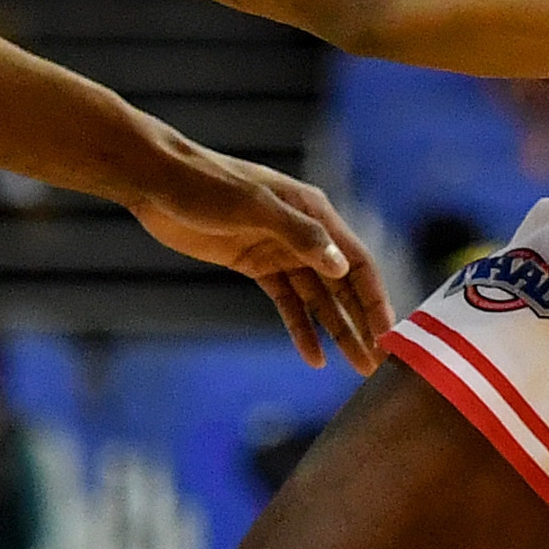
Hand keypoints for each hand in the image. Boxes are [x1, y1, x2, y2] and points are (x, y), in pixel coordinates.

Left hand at [130, 144, 388, 367]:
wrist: (159, 181)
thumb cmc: (207, 184)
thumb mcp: (254, 206)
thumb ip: (299, 234)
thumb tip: (339, 266)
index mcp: (313, 212)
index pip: (356, 261)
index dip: (374, 298)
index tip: (389, 334)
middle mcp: (304, 233)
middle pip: (342, 286)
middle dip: (362, 323)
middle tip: (377, 364)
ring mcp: (280, 251)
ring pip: (318, 299)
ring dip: (337, 331)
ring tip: (357, 367)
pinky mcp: (255, 265)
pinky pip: (287, 303)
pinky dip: (300, 329)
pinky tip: (313, 357)